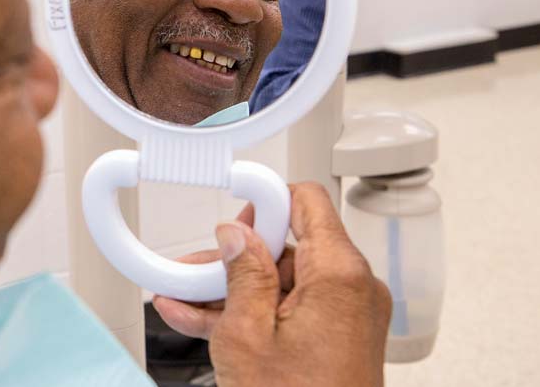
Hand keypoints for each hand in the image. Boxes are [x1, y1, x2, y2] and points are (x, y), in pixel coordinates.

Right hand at [151, 183, 390, 386]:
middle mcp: (354, 289)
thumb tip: (236, 236)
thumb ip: (241, 274)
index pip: (306, 201)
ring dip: (236, 291)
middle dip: (236, 258)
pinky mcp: (341, 339)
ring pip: (285, 283)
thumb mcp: (247, 335)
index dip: (263, 200)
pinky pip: (293, 311)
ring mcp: (349, 316)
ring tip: (185, 302)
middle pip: (289, 246)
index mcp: (339, 274)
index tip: (231, 208)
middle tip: (193, 272)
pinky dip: (256, 314)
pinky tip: (205, 321)